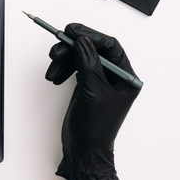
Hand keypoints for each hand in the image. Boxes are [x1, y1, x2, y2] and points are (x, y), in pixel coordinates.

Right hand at [45, 24, 140, 179]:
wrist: (84, 149)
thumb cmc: (96, 128)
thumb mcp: (93, 91)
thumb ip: (88, 63)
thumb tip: (84, 40)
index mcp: (125, 77)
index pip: (110, 46)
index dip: (91, 36)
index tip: (73, 31)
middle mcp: (114, 76)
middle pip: (92, 49)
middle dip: (72, 47)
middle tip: (58, 47)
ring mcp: (99, 80)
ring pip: (80, 56)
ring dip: (64, 58)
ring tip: (53, 67)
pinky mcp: (86, 84)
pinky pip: (73, 66)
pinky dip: (62, 68)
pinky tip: (55, 76)